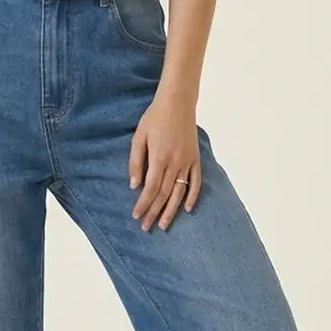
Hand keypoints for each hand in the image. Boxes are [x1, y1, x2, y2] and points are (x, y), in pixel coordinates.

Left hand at [128, 92, 201, 230]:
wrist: (177, 102)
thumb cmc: (154, 118)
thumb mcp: (139, 138)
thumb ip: (136, 163)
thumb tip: (134, 186)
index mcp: (159, 158)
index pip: (150, 189)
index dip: (143, 205)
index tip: (137, 216)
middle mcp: (175, 163)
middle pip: (163, 194)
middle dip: (154, 212)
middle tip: (147, 227)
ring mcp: (187, 162)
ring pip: (179, 192)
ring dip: (171, 211)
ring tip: (165, 225)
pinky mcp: (195, 158)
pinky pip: (196, 181)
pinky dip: (192, 196)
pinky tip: (187, 209)